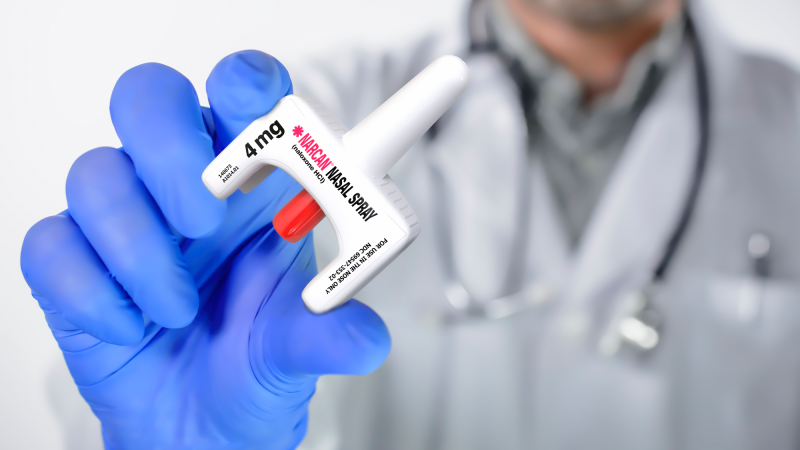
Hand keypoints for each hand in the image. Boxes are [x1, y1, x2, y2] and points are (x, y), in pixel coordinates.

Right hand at [20, 51, 390, 449]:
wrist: (201, 424)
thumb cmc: (253, 359)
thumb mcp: (300, 346)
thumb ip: (329, 334)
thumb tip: (365, 338)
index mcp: (252, 180)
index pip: (242, 96)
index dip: (245, 81)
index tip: (255, 98)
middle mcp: (183, 184)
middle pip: (150, 100)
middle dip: (169, 150)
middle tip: (202, 219)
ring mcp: (124, 218)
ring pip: (96, 174)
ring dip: (138, 248)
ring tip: (177, 311)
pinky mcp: (72, 263)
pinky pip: (51, 246)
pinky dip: (92, 292)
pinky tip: (129, 328)